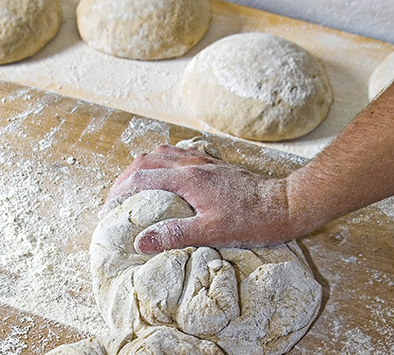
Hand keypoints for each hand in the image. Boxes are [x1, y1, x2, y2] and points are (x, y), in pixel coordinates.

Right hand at [101, 145, 296, 252]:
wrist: (284, 203)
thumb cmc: (252, 220)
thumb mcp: (213, 232)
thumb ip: (175, 234)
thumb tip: (140, 241)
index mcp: (187, 178)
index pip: (140, 179)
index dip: (119, 193)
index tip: (108, 211)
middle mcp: (191, 163)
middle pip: (145, 161)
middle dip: (124, 178)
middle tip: (115, 199)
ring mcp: (202, 160)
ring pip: (160, 153)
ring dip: (140, 167)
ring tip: (132, 186)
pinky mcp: (211, 163)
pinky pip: (176, 153)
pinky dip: (160, 161)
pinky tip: (162, 174)